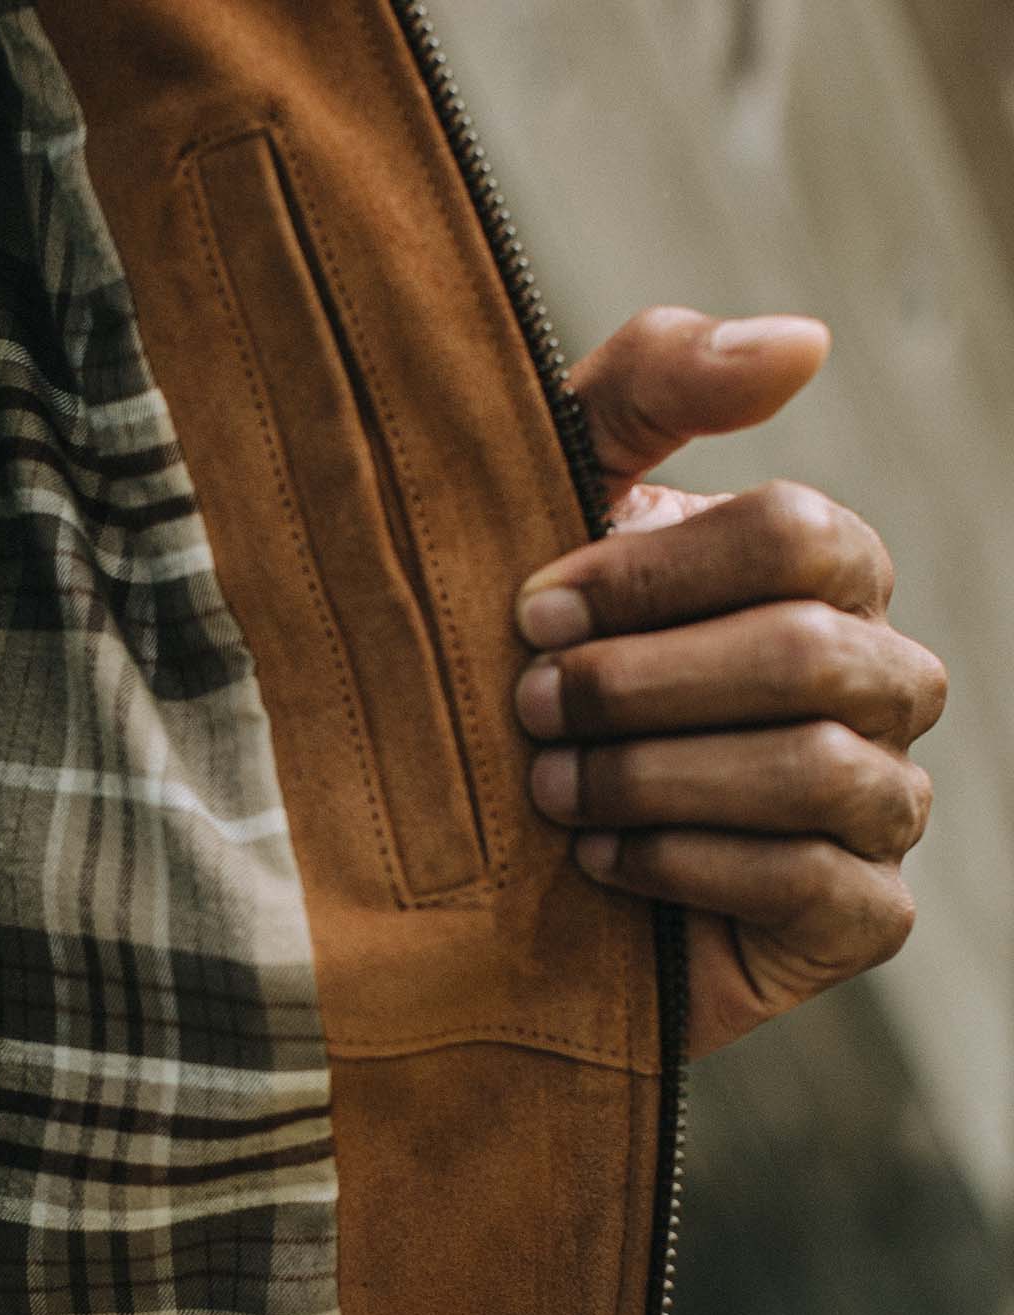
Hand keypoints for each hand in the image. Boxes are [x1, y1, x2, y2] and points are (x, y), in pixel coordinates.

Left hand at [513, 307, 945, 1056]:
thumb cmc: (528, 671)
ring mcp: (882, 802)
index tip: (530, 615)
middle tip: (529, 710)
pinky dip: (685, 867)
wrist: (489, 867)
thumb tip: (803, 341)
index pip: (796, 535)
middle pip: (807, 653)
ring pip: (814, 769)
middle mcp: (878, 681)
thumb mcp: (554, 511)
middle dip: (642, 687)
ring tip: (548, 790)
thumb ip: (648, 393)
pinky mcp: (858, 916)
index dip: (652, 575)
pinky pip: (810, 883)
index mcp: (826, 577)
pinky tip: (597, 864)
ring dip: (653, 777)